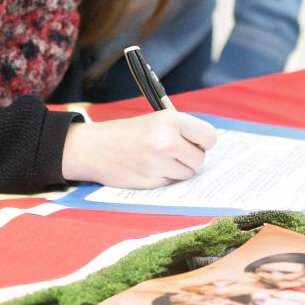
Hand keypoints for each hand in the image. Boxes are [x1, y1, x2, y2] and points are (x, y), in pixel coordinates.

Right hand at [60, 110, 216, 187]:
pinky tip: (149, 169)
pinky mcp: (150, 182)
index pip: (210, 136)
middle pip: (200, 159)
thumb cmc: (128, 133)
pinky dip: (164, 179)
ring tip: (159, 160)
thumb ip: (182, 130)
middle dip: (190, 158)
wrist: (94, 148)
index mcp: (170, 120)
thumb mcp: (157, 120)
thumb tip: (209, 145)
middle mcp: (166, 141)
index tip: (197, 142)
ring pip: (188, 174)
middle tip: (175, 152)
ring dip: (178, 170)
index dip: (204, 141)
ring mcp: (158, 163)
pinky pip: (171, 184)